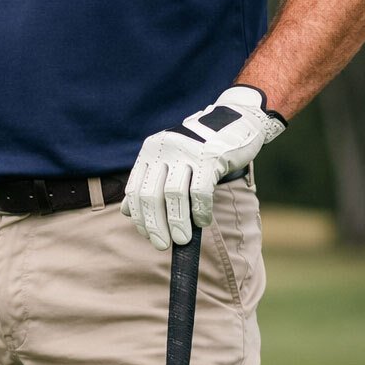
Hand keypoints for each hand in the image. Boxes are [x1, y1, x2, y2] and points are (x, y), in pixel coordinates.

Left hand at [121, 85, 286, 249]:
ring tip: (182, 240)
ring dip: (177, 222)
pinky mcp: (210, 156)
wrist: (238, 120)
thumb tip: (126, 211)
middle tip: (161, 244)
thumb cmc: (202, 148)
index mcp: (151, 151)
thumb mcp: (170, 160)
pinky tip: (202, 222)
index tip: (147, 235)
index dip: (139, 215)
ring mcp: (187, 151)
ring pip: (174, 195)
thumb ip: (149, 182)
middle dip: (154, 224)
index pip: (135, 188)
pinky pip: (200, 191)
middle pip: (151, 194)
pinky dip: (200, 211)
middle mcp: (165, 149)